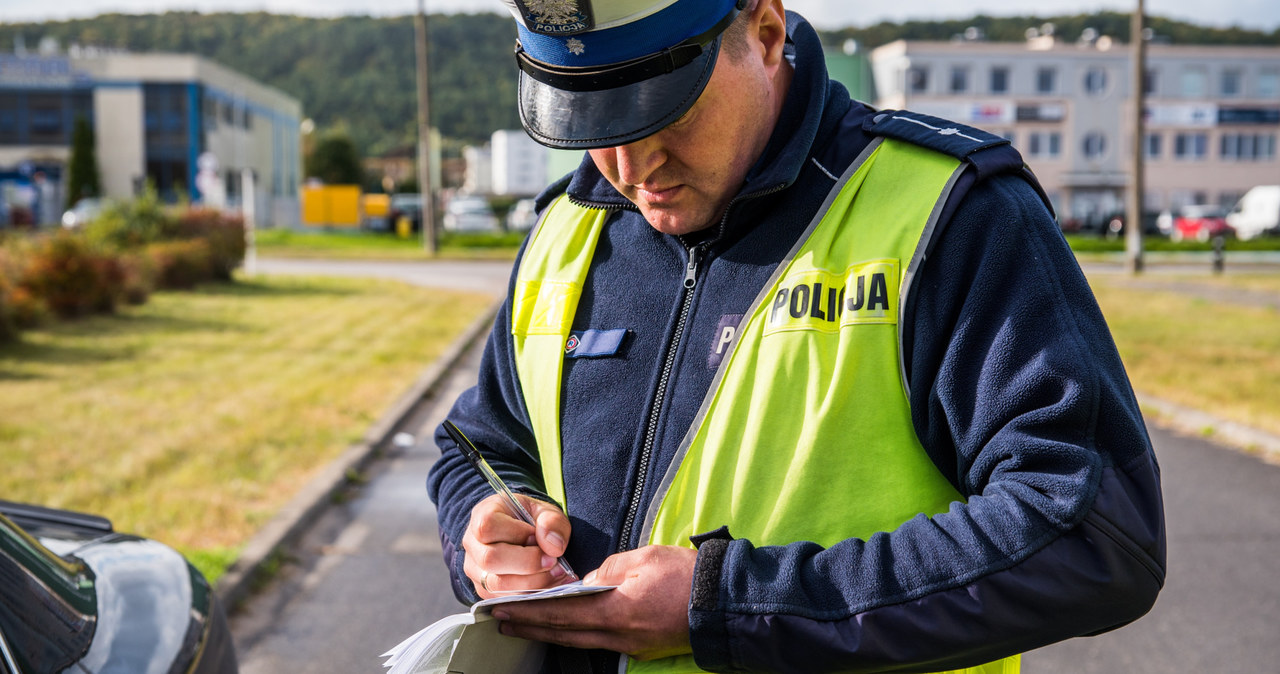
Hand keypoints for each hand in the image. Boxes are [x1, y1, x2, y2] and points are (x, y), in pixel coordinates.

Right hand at [462, 493, 571, 598]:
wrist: (522, 535)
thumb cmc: (531, 521)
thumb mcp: (546, 511)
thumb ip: (552, 522)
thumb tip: (554, 547)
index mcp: (482, 515)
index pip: (487, 527)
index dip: (516, 534)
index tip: (539, 537)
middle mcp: (472, 544)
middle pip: (490, 559)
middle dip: (528, 563)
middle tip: (553, 560)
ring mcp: (475, 570)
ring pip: (496, 584)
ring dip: (532, 582)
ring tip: (555, 573)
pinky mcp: (484, 590)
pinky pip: (504, 598)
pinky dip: (530, 594)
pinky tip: (548, 584)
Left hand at [490, 544, 697, 660]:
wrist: (725, 603)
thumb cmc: (687, 574)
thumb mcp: (644, 558)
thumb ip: (608, 570)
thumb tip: (587, 583)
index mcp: (616, 611)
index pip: (560, 613)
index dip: (528, 612)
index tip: (501, 610)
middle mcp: (619, 635)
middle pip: (564, 633)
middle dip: (530, 627)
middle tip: (499, 622)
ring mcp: (631, 646)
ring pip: (580, 641)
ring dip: (550, 633)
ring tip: (524, 625)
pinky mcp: (642, 648)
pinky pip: (600, 642)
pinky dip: (576, 635)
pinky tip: (565, 628)